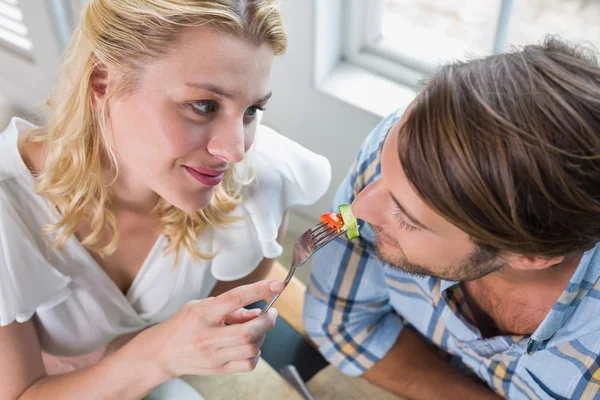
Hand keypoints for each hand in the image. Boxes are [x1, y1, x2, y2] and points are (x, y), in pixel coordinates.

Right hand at [136, 279, 283, 378]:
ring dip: (262, 336)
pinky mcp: (219, 370)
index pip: (235, 298)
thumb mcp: (201, 306)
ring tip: (256, 328)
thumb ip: (230, 307)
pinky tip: (249, 345)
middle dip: (267, 321)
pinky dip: (255, 353)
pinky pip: (248, 364)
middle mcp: (207, 337)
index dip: (260, 289)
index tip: (278, 284)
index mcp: (202, 314)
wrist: (162, 353)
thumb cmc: (183, 325)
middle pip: (248, 332)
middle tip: (271, 313)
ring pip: (251, 349)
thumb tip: (259, 311)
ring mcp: (214, 356)